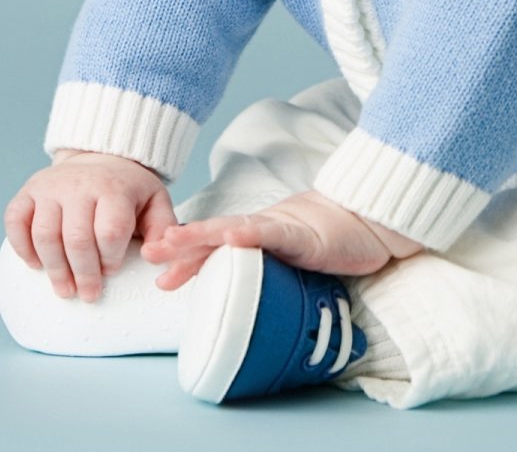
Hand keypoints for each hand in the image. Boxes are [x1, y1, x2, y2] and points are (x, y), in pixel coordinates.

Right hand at [3, 150, 177, 302]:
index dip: (110, 259)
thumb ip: (164, 229)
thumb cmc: (128, 191)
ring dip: (54, 269)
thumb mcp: (155, 202)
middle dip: (83, 274)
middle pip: (76, 238)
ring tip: (64, 289)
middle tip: (88, 295)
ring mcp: (49, 187)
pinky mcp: (28, 191)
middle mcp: (79, 184)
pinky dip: (21, 246)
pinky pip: (14, 221)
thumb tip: (155, 258)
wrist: (98, 158)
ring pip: (45, 235)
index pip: (110, 231)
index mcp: (113, 188)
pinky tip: (35, 264)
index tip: (112, 271)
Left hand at [139, 190, 422, 289]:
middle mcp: (261, 229)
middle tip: (149, 255)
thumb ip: (267, 271)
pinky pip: (272, 232)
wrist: (367, 220)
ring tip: (173, 242)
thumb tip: (246, 296)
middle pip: (213, 234)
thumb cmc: (331, 240)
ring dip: (201, 235)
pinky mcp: (301, 233)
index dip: (186, 259)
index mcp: (256, 238)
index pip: (215, 247)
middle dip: (180, 245)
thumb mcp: (290, 261)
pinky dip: (250, 235)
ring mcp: (279, 228)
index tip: (159, 276)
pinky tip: (231, 237)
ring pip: (233, 229)